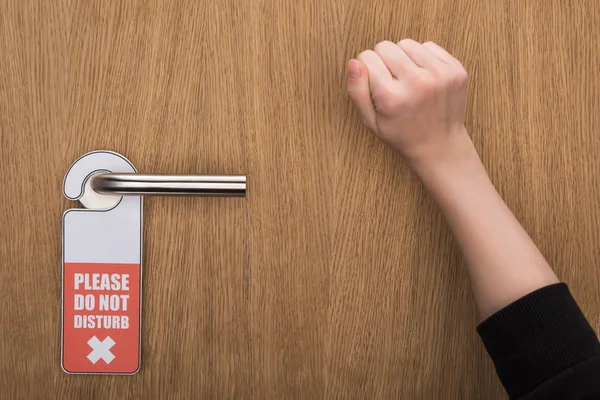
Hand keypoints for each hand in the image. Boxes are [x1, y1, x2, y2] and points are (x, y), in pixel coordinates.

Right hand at [347, 39, 474, 174]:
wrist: (440, 146)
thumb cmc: (401, 134)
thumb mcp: (370, 121)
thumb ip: (356, 91)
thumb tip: (354, 61)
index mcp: (392, 97)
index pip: (367, 57)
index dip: (367, 68)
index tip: (374, 83)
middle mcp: (417, 83)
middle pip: (386, 47)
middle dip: (383, 61)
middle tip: (391, 82)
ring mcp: (439, 75)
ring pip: (407, 44)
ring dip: (403, 57)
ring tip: (407, 79)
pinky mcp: (455, 69)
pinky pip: (429, 46)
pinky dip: (422, 58)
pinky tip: (423, 77)